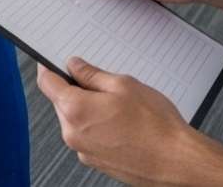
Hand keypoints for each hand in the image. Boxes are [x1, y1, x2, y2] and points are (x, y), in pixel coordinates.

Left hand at [38, 57, 193, 185]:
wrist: (176, 162)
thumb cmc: (155, 126)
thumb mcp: (123, 85)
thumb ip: (91, 74)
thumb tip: (74, 66)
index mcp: (74, 109)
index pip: (46, 82)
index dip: (48, 67)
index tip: (50, 60)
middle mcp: (72, 134)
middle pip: (61, 101)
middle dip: (75, 89)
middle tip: (103, 84)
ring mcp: (83, 151)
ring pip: (75, 119)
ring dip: (88, 109)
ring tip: (120, 107)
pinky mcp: (96, 162)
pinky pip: (88, 136)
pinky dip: (97, 126)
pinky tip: (122, 124)